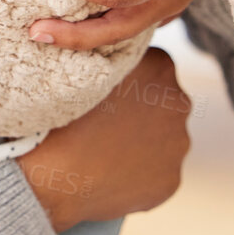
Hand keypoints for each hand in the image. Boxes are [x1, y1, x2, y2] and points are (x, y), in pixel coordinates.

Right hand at [18, 47, 190, 231]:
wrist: (54, 172)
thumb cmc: (63, 111)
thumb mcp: (87, 65)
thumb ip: (114, 56)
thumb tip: (119, 55)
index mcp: (161, 66)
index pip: (150, 67)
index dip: (127, 80)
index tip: (105, 92)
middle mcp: (179, 102)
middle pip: (161, 103)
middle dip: (140, 110)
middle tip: (104, 121)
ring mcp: (179, 144)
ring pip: (161, 140)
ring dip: (141, 143)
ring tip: (105, 149)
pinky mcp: (172, 179)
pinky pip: (157, 172)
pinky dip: (139, 173)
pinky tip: (112, 172)